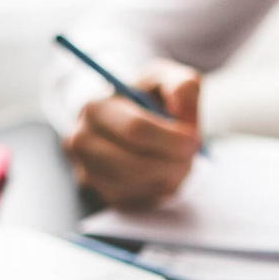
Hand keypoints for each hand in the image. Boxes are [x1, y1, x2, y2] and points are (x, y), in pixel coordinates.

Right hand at [63, 59, 202, 209]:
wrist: (126, 117)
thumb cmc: (148, 96)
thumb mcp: (167, 78)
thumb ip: (182, 87)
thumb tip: (184, 113)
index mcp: (96, 108)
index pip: (136, 130)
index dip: (171, 139)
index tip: (195, 141)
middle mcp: (83, 143)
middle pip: (138, 165)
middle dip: (174, 162)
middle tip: (193, 154)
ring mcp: (89, 173)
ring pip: (143, 185)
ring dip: (171, 175)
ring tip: (179, 157)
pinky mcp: (104, 195)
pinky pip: (143, 201)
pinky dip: (162, 188)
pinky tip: (164, 169)